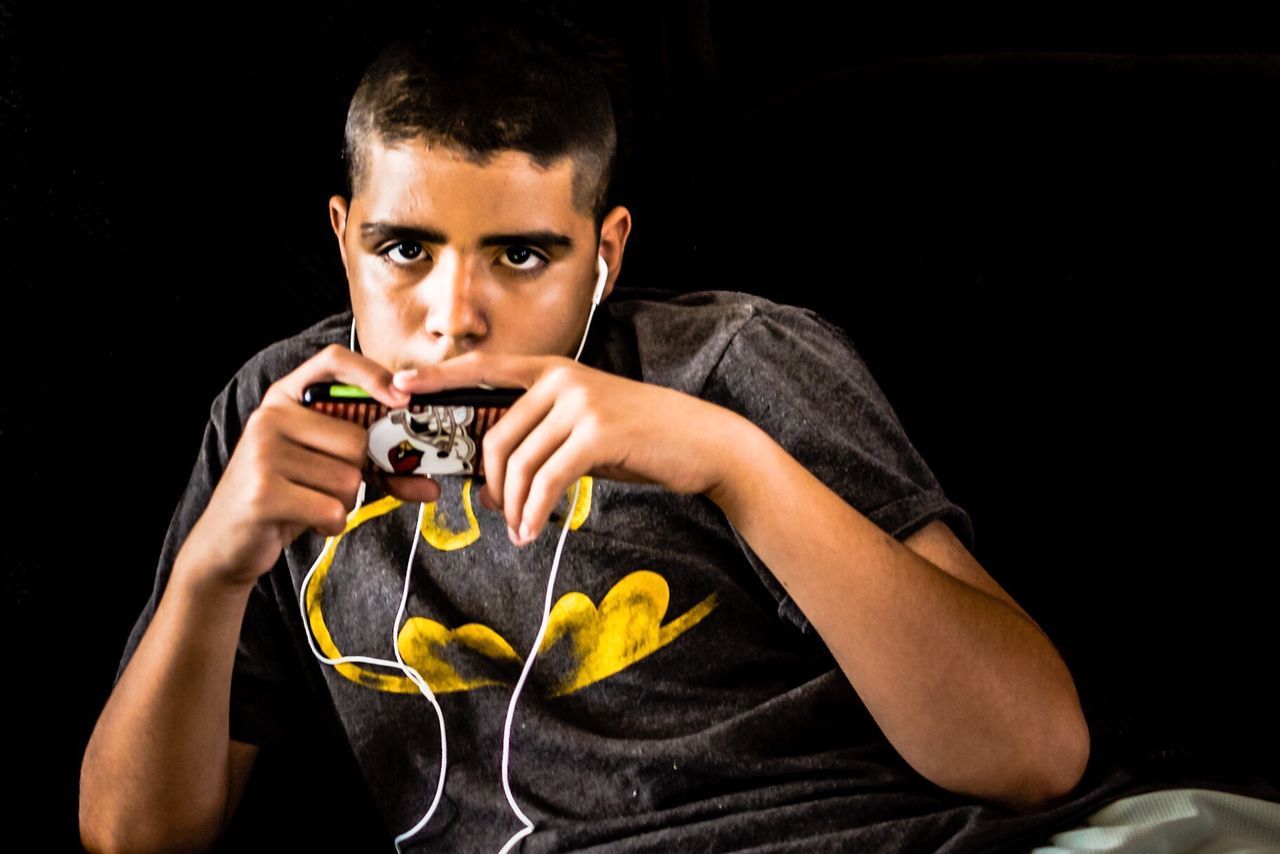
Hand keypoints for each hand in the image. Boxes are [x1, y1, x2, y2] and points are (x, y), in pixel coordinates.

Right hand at [176, 344, 441, 591]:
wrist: (229, 542)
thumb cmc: (288, 495)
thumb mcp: (327, 469)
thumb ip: (377, 466)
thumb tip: (434, 484)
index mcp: (285, 397)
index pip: (334, 360)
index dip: (372, 373)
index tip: (402, 398)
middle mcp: (270, 416)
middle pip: (357, 439)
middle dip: (359, 473)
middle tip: (329, 487)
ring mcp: (262, 452)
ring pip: (348, 478)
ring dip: (342, 502)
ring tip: (309, 502)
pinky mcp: (262, 491)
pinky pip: (333, 509)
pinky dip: (330, 523)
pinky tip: (304, 520)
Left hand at [390, 351, 755, 545]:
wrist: (701, 443)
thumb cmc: (640, 439)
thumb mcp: (585, 426)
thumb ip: (541, 437)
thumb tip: (491, 481)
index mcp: (553, 369)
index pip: (484, 368)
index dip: (438, 376)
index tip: (400, 386)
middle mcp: (562, 378)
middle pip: (495, 433)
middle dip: (487, 481)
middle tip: (492, 511)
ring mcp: (580, 402)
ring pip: (517, 462)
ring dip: (511, 505)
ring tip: (519, 529)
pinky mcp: (598, 433)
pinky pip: (546, 481)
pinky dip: (532, 512)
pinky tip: (533, 530)